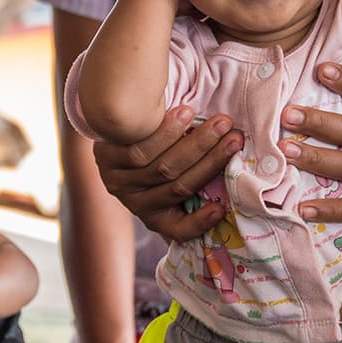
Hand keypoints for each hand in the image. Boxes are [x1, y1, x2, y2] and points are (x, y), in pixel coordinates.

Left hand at [93, 105, 243, 242]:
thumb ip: (194, 174)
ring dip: (196, 143)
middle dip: (212, 160)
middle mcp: (135, 203)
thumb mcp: (172, 173)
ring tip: (219, 123)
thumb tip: (234, 169)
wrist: (112, 124)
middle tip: (236, 138)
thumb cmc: (156, 153)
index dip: (199, 222)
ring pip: (161, 167)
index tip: (221, 210)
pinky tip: (185, 113)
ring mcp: (118, 181)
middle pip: (178, 186)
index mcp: (156, 215)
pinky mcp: (105, 158)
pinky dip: (165, 132)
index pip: (178, 229)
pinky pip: (139, 148)